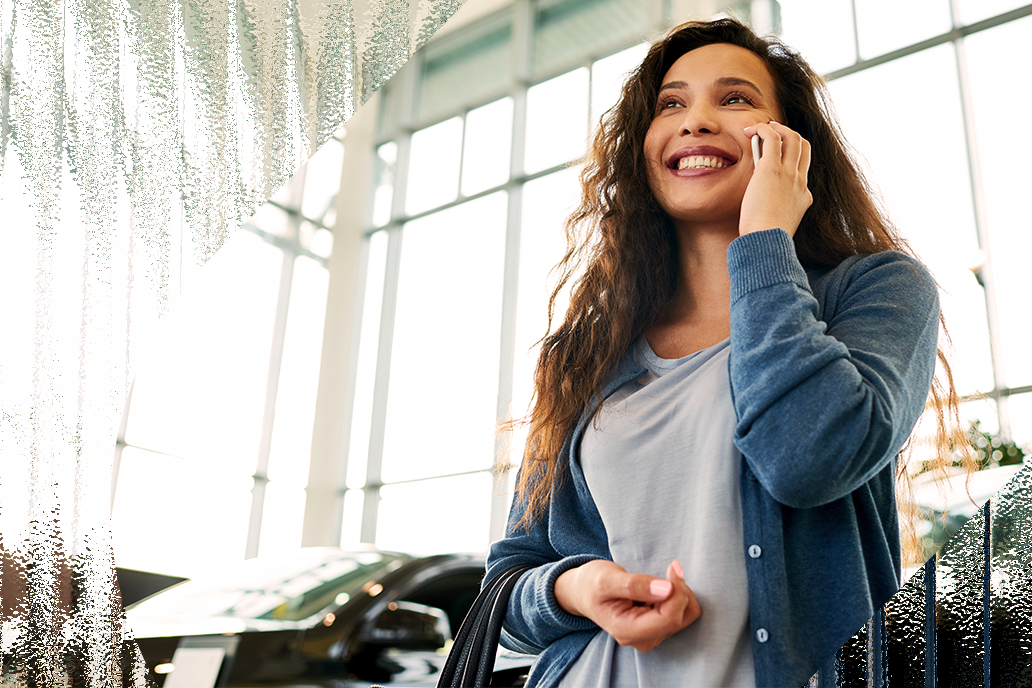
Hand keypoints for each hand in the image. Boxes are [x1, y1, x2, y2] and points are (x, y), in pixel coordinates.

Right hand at [553, 559, 700, 651]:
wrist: (584, 592)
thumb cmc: (592, 584)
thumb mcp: (607, 579)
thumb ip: (635, 585)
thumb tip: (667, 589)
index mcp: (627, 630)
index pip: (669, 618)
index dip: (677, 591)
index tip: (672, 566)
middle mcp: (642, 639)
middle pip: (679, 617)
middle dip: (678, 590)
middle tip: (666, 568)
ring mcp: (652, 636)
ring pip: (685, 615)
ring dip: (679, 593)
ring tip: (659, 580)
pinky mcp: (658, 629)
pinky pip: (682, 614)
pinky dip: (678, 597)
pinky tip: (661, 589)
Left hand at [739, 120, 812, 237]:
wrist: (767, 242)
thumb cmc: (765, 240)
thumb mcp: (776, 225)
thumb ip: (774, 214)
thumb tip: (760, 211)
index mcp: (803, 196)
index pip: (802, 170)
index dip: (791, 159)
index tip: (775, 158)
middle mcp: (800, 181)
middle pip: (804, 147)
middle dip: (789, 136)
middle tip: (772, 133)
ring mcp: (789, 174)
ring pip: (793, 137)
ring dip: (777, 128)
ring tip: (760, 128)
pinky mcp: (772, 169)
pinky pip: (772, 137)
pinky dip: (763, 129)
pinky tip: (751, 130)